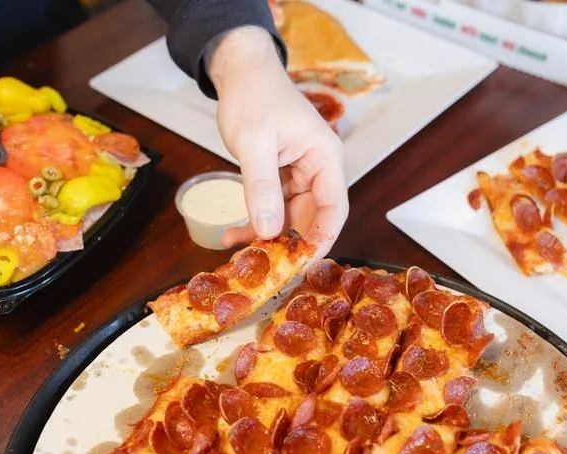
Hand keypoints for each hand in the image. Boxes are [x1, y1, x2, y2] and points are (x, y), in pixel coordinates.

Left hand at [206, 26, 347, 256]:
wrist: (240, 72)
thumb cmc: (253, 96)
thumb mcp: (254, 142)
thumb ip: (261, 186)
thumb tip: (269, 229)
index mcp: (324, 158)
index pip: (333, 209)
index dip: (320, 240)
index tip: (300, 265)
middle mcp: (317, 170)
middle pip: (312, 219)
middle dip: (289, 245)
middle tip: (264, 269)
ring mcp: (299, 175)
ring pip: (290, 218)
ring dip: (266, 236)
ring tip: (240, 253)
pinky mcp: (280, 178)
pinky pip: (272, 208)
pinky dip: (255, 222)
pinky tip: (233, 235)